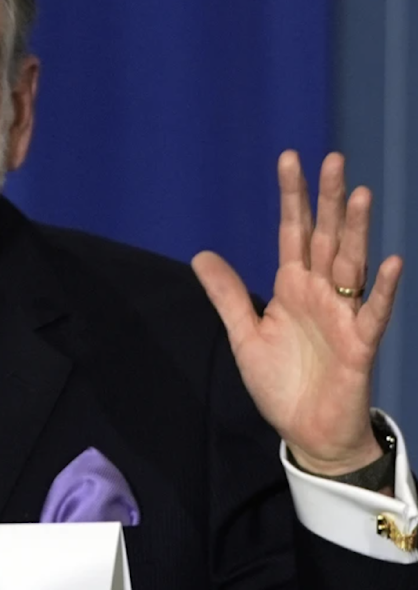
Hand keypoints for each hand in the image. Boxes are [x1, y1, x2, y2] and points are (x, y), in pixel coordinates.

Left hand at [192, 151, 402, 476]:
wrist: (307, 433)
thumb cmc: (282, 383)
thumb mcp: (245, 335)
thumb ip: (228, 295)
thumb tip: (201, 254)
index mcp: (293, 288)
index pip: (293, 232)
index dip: (292, 198)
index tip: (290, 159)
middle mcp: (320, 294)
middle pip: (326, 237)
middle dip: (326, 200)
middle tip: (331, 159)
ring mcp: (342, 317)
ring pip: (351, 264)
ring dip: (355, 231)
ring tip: (357, 193)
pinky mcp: (360, 346)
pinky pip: (374, 313)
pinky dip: (383, 290)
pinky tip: (390, 262)